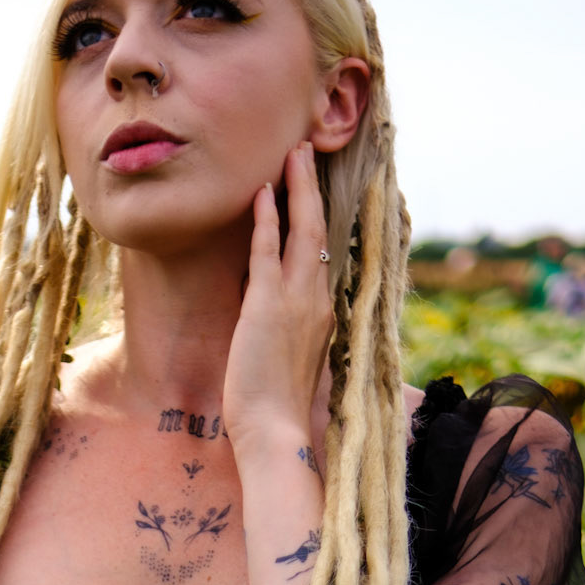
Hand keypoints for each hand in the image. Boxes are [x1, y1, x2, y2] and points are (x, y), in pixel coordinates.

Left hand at [222, 141, 333, 468]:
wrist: (275, 432)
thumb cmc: (277, 408)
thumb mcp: (288, 360)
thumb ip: (287, 330)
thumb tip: (271, 315)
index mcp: (323, 313)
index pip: (323, 253)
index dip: (318, 218)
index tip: (313, 190)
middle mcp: (317, 300)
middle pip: (320, 230)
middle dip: (312, 188)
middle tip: (305, 151)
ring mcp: (296, 301)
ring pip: (302, 231)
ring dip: (296, 189)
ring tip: (292, 155)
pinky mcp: (268, 306)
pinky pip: (268, 252)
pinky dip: (266, 220)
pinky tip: (261, 193)